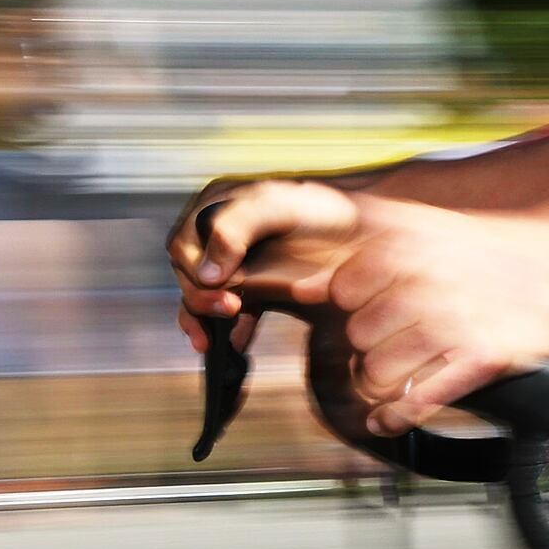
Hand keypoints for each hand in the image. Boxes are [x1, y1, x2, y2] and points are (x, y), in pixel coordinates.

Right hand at [169, 176, 361, 345]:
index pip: (185, 247)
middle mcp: (220, 237)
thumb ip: (234, 227)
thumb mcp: (275, 204)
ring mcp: (237, 265)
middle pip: (190, 277)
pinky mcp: (255, 289)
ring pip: (204, 299)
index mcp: (216, 208)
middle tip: (230, 309)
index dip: (196, 271)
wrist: (363, 230)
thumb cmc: (320, 208)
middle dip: (202, 299)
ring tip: (213, 341)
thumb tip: (208, 273)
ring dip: (205, 320)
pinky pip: (229, 315)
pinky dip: (227, 331)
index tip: (222, 288)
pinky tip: (237, 344)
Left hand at [319, 197, 548, 434]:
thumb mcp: (425, 228)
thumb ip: (360, 248)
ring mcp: (453, 322)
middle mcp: (424, 280)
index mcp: (407, 243)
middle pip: (355, 334)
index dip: (352, 303)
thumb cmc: (490, 251)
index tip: (368, 305)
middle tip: (392, 339)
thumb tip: (302, 288)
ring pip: (377, 371)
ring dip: (380, 380)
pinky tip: (386, 418)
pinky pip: (416, 400)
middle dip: (367, 343)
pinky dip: (394, 416)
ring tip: (396, 372)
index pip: (341, 288)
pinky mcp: (480, 359)